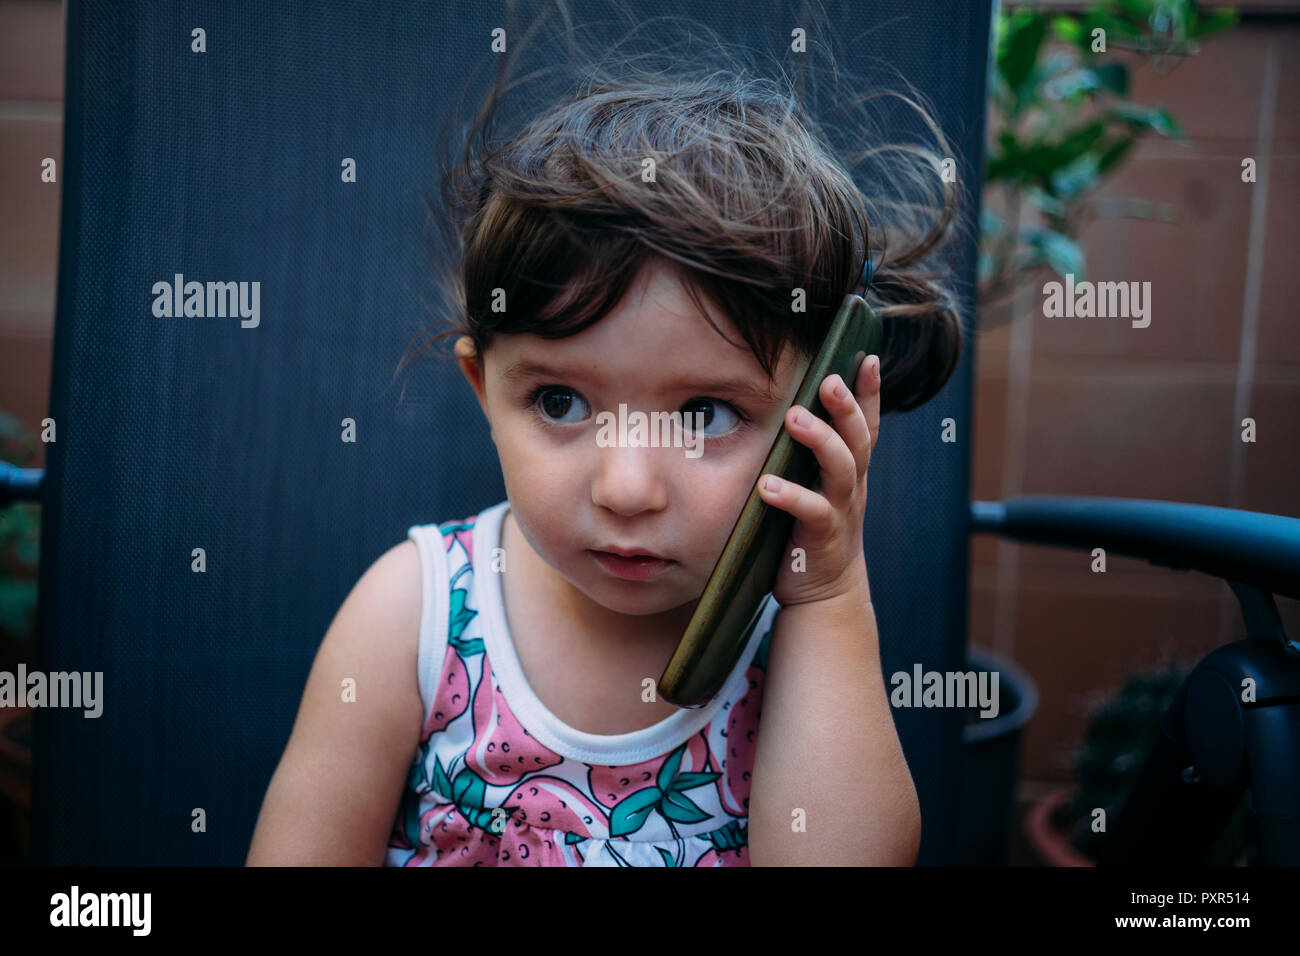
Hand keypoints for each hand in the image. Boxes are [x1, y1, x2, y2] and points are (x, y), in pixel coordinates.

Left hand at [756, 354, 880, 606]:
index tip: (867, 357)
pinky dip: (790, 496)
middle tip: (829, 380)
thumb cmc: (813, 528)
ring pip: (841, 469)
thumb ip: (812, 452)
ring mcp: (841, 510)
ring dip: (820, 441)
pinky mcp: (821, 537)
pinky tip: (767, 486)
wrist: (825, 592)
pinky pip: (811, 513)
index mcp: (851, 468)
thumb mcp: (820, 485)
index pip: (865, 424)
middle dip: (847, 407)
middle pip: (857, 439)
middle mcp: (852, 485)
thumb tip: (788, 405)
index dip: (869, 392)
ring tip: (795, 418)